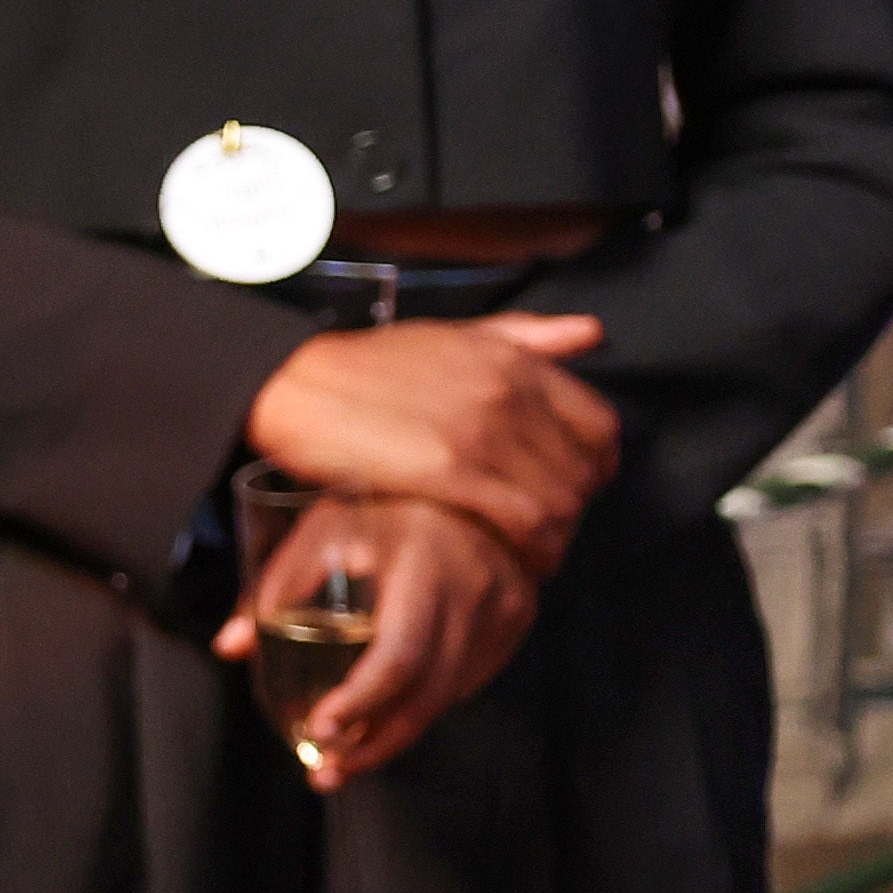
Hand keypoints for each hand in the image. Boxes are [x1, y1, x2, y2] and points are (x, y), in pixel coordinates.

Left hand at [219, 490, 536, 785]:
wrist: (468, 477)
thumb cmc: (380, 499)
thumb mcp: (321, 529)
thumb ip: (275, 589)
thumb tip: (229, 647)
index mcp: (423, 564)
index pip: (398, 655)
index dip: (361, 702)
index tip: (321, 729)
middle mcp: (472, 591)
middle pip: (427, 692)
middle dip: (374, 741)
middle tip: (325, 769)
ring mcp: (504, 608)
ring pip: (449, 695)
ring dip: (397, 734)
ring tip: (345, 759)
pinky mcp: (516, 619)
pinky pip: (469, 680)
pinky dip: (427, 705)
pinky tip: (390, 720)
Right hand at [243, 313, 614, 574]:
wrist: (293, 384)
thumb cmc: (365, 366)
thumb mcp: (450, 335)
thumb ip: (524, 335)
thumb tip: (591, 333)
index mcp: (512, 362)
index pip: (600, 425)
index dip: (595, 464)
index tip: (572, 483)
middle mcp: (507, 394)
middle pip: (583, 471)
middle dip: (574, 508)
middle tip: (547, 527)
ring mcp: (481, 433)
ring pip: (561, 501)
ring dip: (557, 536)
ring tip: (534, 550)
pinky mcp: (450, 472)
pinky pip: (526, 520)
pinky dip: (535, 548)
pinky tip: (520, 558)